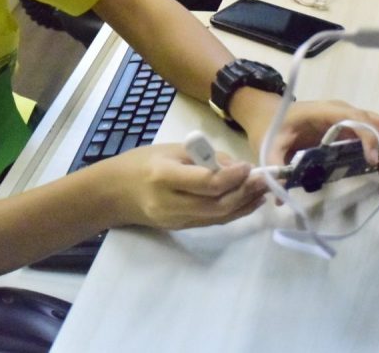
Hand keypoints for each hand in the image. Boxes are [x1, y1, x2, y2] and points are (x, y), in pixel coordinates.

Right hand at [103, 143, 266, 229]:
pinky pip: (213, 221)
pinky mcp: (181, 228)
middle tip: (265, 180)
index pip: (205, 183)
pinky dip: (234, 212)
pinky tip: (248, 201)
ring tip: (263, 191)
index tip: (249, 166)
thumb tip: (235, 167)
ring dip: (245, 204)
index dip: (232, 177)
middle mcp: (170, 203)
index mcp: (163, 176)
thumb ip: (202, 156)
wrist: (113, 193)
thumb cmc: (139, 162)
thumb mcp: (169, 149)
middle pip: (217, 205)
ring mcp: (176, 220)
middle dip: (245, 193)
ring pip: (218, 217)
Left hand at [260, 99, 378, 168]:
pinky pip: (369, 136)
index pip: (352, 117)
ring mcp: (345, 120)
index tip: (372, 159)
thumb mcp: (269, 144)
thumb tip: (280, 198)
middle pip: (370, 121)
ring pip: (374, 128)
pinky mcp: (347, 130)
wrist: (267, 113)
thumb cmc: (271, 126)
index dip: (366, 135)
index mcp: (322, 111)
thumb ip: (275, 166)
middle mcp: (339, 112)